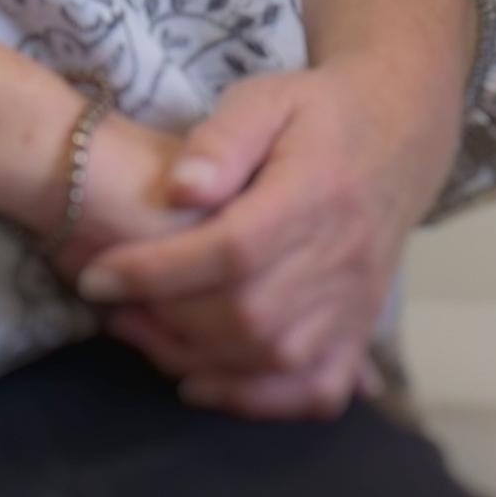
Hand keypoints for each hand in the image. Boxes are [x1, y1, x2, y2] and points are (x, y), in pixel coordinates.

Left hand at [70, 57, 460, 418]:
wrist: (397, 134)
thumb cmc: (317, 114)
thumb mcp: (266, 96)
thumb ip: (221, 138)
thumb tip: (179, 189)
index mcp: (318, 193)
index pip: (232, 251)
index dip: (158, 272)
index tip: (97, 277)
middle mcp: (344, 257)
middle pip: (247, 314)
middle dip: (164, 318)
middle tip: (109, 306)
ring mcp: (357, 301)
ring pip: (272, 358)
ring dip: (195, 358)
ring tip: (140, 335)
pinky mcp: (361, 328)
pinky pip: (314, 388)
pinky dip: (257, 400)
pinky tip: (203, 379)